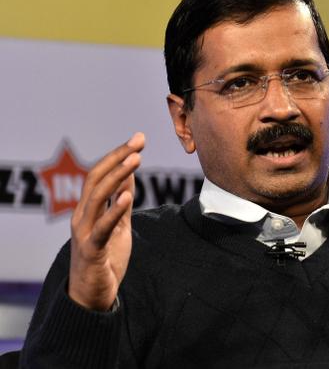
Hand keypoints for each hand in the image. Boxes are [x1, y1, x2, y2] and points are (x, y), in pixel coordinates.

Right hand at [68, 133, 144, 310]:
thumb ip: (121, 203)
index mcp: (88, 209)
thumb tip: (129, 178)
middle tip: (139, 140)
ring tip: (136, 159)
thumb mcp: (118, 226)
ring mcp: (85, 232)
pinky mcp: (92, 250)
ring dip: (117, 175)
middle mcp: (82, 216)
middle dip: (118, 157)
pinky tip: (127, 196)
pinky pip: (103, 227)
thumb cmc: (104, 260)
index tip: (138, 138)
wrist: (92, 297)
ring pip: (97, 196)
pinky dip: (114, 210)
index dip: (118, 155)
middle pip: (97, 178)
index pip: (100, 174)